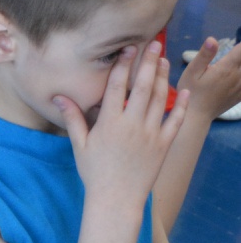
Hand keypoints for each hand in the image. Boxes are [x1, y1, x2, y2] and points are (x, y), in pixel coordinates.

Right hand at [56, 42, 187, 208]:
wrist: (116, 198)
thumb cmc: (94, 172)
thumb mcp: (79, 144)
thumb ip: (72, 118)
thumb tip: (58, 97)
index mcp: (109, 123)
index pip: (117, 87)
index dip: (122, 65)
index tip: (127, 49)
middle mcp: (132, 125)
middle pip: (142, 87)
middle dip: (147, 63)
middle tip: (153, 44)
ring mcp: (150, 134)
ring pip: (159, 99)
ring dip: (162, 77)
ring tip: (163, 60)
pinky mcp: (163, 145)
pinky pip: (175, 121)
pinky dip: (181, 105)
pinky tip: (183, 91)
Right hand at [177, 37, 240, 121]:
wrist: (196, 116)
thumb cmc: (190, 92)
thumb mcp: (191, 72)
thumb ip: (204, 55)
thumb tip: (213, 39)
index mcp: (226, 68)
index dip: (240, 45)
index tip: (236, 42)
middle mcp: (238, 76)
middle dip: (240, 54)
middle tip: (232, 57)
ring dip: (240, 65)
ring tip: (234, 64)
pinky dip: (240, 76)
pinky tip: (235, 76)